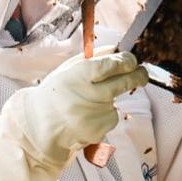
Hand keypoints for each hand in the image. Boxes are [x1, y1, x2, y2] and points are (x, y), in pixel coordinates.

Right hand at [12, 48, 147, 169]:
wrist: (40, 127)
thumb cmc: (56, 93)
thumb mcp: (68, 70)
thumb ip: (95, 58)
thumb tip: (120, 49)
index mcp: (78, 76)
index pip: (112, 65)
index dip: (127, 61)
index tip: (132, 60)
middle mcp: (88, 96)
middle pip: (125, 82)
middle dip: (138, 76)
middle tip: (141, 73)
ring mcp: (95, 116)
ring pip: (117, 101)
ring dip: (112, 99)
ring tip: (88, 102)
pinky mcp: (99, 131)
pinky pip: (110, 117)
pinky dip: (104, 115)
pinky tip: (87, 116)